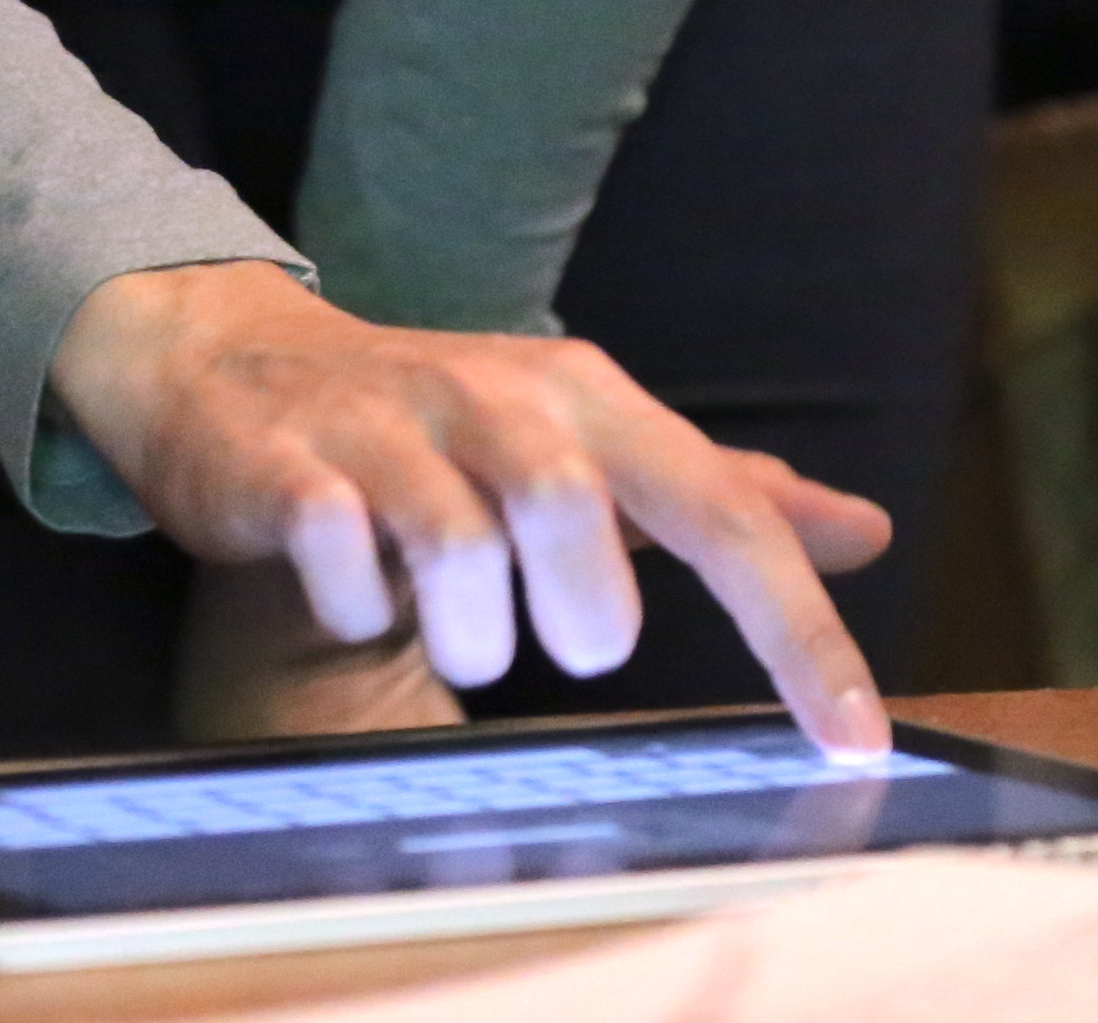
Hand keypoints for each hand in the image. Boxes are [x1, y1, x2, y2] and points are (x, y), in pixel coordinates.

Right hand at [56, 261, 893, 754]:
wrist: (233, 357)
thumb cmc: (440, 422)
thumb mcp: (588, 441)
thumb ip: (717, 495)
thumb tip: (864, 530)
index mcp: (584, 398)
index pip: (722, 511)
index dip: (797, 629)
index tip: (855, 740)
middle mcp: (493, 396)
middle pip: (574, 506)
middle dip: (583, 612)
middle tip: (566, 647)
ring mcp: (382, 426)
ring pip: (455, 541)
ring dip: (468, 631)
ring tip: (453, 635)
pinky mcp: (286, 466)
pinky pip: (336, 550)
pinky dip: (358, 605)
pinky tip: (355, 600)